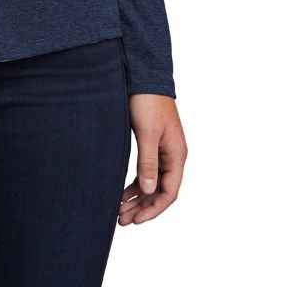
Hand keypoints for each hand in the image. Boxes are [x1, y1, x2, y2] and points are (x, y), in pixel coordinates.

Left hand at [118, 95, 187, 224]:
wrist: (144, 76)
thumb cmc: (148, 102)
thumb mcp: (147, 133)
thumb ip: (148, 162)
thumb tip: (148, 190)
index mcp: (176, 155)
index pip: (169, 192)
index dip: (153, 209)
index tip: (136, 219)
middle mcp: (172, 156)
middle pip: (160, 191)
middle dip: (142, 207)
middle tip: (122, 220)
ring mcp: (162, 150)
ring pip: (151, 183)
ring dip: (137, 197)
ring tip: (120, 211)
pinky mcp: (151, 144)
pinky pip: (146, 171)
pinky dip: (135, 184)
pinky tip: (122, 192)